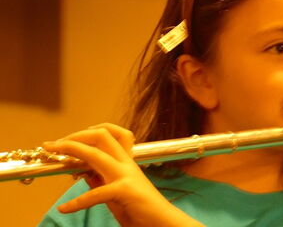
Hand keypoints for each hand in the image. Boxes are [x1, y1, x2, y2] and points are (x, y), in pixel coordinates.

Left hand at [43, 123, 202, 226]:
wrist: (162, 222)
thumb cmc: (139, 208)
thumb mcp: (115, 191)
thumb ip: (100, 179)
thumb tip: (82, 171)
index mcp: (126, 161)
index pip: (112, 133)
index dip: (92, 130)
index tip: (73, 136)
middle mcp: (126, 163)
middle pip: (101, 136)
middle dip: (76, 136)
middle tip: (56, 143)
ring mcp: (125, 175)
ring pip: (97, 154)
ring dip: (73, 150)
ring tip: (55, 154)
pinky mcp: (124, 191)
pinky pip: (96, 193)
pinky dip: (77, 201)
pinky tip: (64, 208)